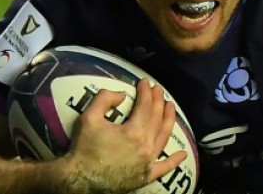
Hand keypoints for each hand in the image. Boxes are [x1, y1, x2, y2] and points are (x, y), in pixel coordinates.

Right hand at [59, 79, 186, 193]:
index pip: (145, 106)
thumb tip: (122, 95)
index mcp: (134, 132)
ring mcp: (148, 162)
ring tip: (171, 107)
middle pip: (157, 118)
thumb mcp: (89, 117)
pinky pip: (164, 168)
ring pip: (164, 137)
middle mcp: (146, 146)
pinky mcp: (146, 176)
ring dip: (169, 120)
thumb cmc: (84, 148)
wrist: (79, 179)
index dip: (146, 92)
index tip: (144, 82)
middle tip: (158, 89)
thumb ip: (105, 99)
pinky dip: (174, 161)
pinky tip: (183, 153)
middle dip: (158, 101)